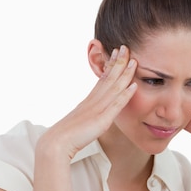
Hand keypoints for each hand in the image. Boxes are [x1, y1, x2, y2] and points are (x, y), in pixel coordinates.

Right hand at [42, 45, 137, 159]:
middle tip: (126, 47)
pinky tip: (134, 86)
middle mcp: (93, 101)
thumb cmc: (65, 137)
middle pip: (108, 78)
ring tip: (134, 61)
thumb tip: (92, 115)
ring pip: (114, 88)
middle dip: (119, 62)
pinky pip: (115, 105)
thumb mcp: (79, 122)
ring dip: (124, 74)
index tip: (116, 53)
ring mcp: (97, 110)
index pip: (102, 79)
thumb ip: (87, 116)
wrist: (56, 144)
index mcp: (88, 101)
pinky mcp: (101, 120)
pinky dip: (125, 95)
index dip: (111, 66)